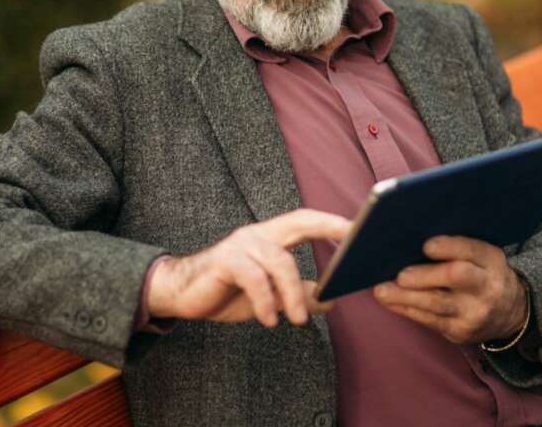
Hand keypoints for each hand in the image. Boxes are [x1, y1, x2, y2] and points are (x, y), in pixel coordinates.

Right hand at [147, 209, 351, 327]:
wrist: (180, 294)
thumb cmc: (227, 291)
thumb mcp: (270, 297)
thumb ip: (298, 295)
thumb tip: (331, 300)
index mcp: (271, 237)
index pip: (306, 221)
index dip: (333, 223)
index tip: (361, 229)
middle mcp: (258, 234)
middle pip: (298, 222)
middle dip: (328, 228)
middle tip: (352, 248)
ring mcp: (240, 245)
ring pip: (280, 261)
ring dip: (293, 293)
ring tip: (298, 321)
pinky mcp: (224, 262)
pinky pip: (253, 278)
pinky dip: (265, 301)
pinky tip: (269, 320)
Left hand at [373, 235, 527, 344]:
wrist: (510, 312)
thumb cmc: (483, 273)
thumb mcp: (482, 256)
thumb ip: (457, 247)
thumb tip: (411, 237)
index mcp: (491, 260)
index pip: (472, 250)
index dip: (450, 247)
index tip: (427, 245)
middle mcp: (486, 287)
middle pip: (456, 278)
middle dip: (425, 276)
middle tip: (400, 275)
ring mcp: (474, 313)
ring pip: (437, 304)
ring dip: (405, 297)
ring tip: (382, 291)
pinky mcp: (460, 333)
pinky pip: (429, 321)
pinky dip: (406, 310)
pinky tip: (390, 301)